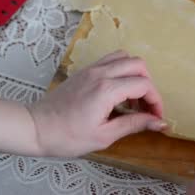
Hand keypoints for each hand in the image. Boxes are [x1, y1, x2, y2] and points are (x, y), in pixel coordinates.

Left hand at [28, 51, 165, 156]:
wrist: (35, 128)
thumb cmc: (67, 137)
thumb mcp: (104, 136)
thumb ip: (134, 124)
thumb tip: (160, 122)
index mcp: (107, 89)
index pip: (144, 85)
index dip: (156, 101)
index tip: (156, 117)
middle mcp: (101, 73)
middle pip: (138, 65)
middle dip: (148, 85)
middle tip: (145, 107)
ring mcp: (92, 69)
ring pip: (125, 57)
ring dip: (135, 74)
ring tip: (132, 98)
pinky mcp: (85, 71)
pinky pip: (111, 60)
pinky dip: (122, 71)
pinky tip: (118, 92)